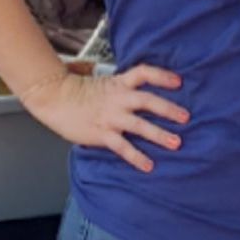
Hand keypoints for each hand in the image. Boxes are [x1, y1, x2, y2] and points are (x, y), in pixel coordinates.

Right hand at [23, 65, 188, 173]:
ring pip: (139, 125)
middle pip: (147, 100)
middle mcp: (118, 98)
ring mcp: (110, 116)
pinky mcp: (102, 133)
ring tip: (177, 143)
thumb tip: (137, 94)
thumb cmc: (77, 93)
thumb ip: (120, 89)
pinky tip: (149, 166)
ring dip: (159, 134)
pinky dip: (137, 157)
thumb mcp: (103, 84)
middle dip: (168, 108)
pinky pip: (123, 147)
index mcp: (118, 83)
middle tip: (186, 117)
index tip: (179, 81)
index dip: (162, 76)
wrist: (54, 98)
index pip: (144, 73)